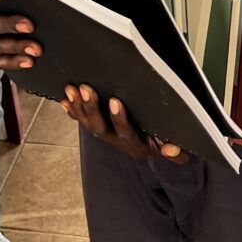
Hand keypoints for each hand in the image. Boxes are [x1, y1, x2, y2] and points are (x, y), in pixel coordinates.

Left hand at [61, 84, 188, 164]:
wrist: (159, 148)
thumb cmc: (168, 143)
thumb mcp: (177, 151)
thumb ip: (176, 152)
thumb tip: (172, 148)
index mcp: (137, 146)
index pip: (126, 133)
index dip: (119, 119)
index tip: (115, 101)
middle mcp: (119, 142)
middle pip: (101, 128)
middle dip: (92, 108)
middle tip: (86, 88)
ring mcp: (108, 135)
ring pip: (89, 123)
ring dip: (79, 107)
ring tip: (71, 90)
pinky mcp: (101, 128)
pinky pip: (84, 121)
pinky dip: (74, 110)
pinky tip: (64, 100)